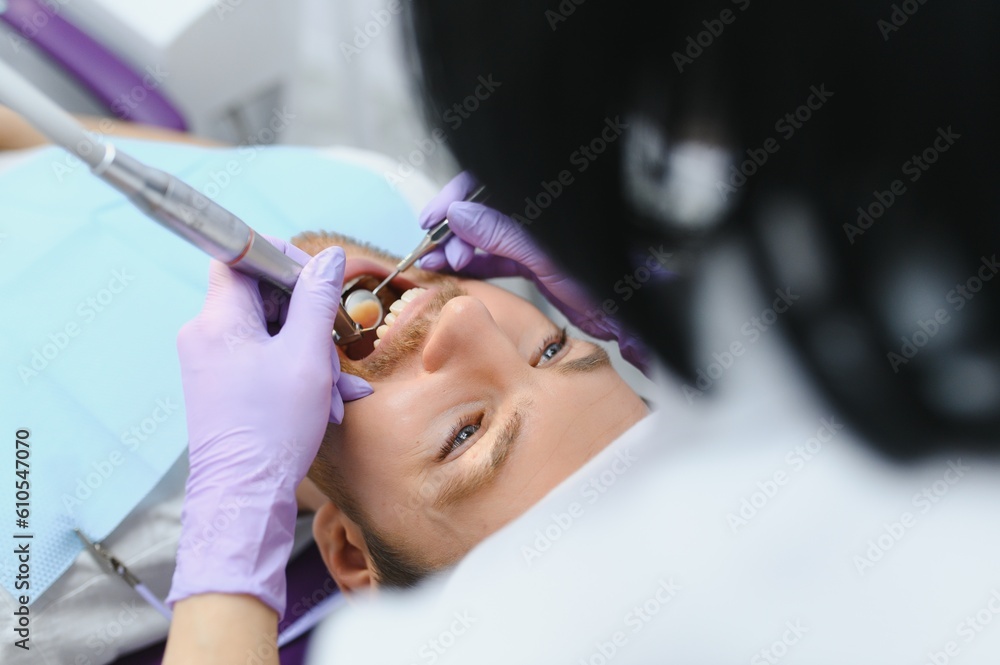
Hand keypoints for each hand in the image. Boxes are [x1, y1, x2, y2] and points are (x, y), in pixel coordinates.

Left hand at [167, 236, 370, 616]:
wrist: (244, 495)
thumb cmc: (274, 427)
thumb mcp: (308, 355)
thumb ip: (318, 299)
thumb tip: (328, 257)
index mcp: (219, 319)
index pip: (241, 257)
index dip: (282, 259)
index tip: (317, 282)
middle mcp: (206, 335)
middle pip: (262, 298)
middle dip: (309, 319)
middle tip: (337, 347)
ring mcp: (211, 363)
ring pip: (269, 334)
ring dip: (310, 354)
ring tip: (336, 391)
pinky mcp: (221, 386)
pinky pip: (263, 361)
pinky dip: (296, 373)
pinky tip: (328, 402)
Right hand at [419, 172, 650, 371]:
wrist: (633, 312)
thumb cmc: (606, 279)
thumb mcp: (547, 257)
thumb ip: (502, 234)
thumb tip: (458, 213)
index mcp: (543, 198)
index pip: (486, 181)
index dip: (454, 196)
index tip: (432, 219)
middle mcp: (536, 214)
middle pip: (481, 209)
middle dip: (453, 229)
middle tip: (437, 254)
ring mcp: (535, 238)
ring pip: (485, 235)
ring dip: (459, 249)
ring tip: (438, 265)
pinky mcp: (535, 262)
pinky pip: (496, 258)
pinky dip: (475, 265)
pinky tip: (454, 271)